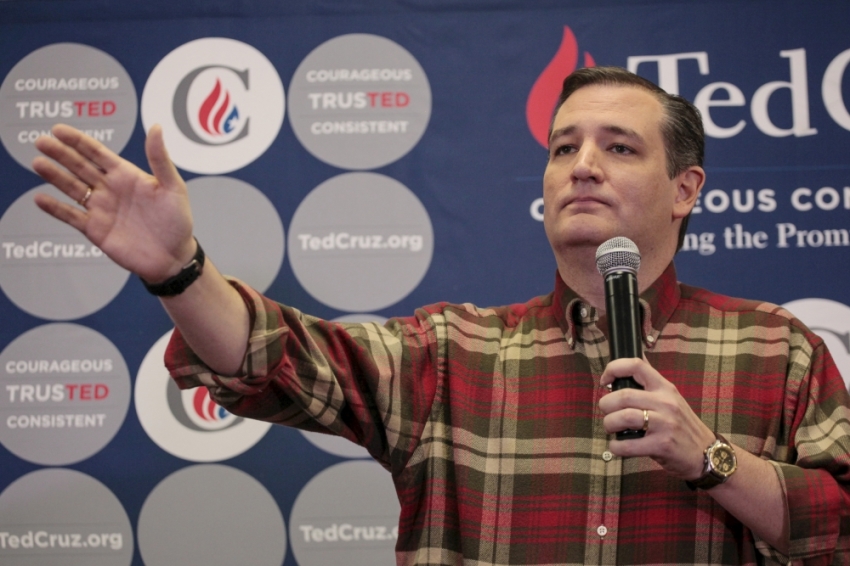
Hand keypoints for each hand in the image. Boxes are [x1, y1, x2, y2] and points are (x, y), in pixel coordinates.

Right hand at [32, 124, 194, 282]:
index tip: (58, 129)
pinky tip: (40, 199)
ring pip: (72, 188)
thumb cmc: (177, 222)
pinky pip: (71, 216)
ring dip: (54, 176)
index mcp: (126, 175)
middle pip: (79, 166)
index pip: (97, 153)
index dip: (78, 141)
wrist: (173, 258)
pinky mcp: (95, 229)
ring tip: (38, 162)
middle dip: (60, 153)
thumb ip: (160, 159)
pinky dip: (56, 209)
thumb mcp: (173, 187)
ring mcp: (101, 209)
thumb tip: (156, 127)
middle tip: (40, 141)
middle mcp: (110, 189)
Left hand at [598, 357, 716, 479]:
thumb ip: (650, 385)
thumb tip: (627, 367)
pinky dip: (616, 446)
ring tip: (611, 428)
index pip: (636, 365)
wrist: (707, 453)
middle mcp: (665, 402)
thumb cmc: (683, 426)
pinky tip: (617, 446)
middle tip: (606, 411)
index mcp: (665, 388)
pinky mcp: (662, 445)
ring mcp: (664, 424)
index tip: (605, 381)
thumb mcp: (672, 399)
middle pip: (623, 395)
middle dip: (605, 404)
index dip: (614, 369)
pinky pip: (628, 445)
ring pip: (623, 417)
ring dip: (609, 424)